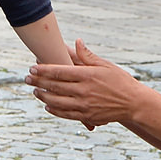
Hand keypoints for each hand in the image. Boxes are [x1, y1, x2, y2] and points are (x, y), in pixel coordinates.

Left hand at [26, 39, 145, 126]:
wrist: (133, 104)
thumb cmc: (120, 81)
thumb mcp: (105, 65)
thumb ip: (88, 56)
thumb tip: (76, 42)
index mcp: (87, 75)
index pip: (59, 71)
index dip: (43, 70)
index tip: (32, 68)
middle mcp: (84, 91)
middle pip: (54, 86)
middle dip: (38, 82)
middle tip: (27, 78)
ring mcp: (84, 105)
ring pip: (57, 101)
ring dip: (43, 96)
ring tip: (35, 91)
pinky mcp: (86, 117)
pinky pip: (65, 114)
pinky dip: (54, 110)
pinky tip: (48, 105)